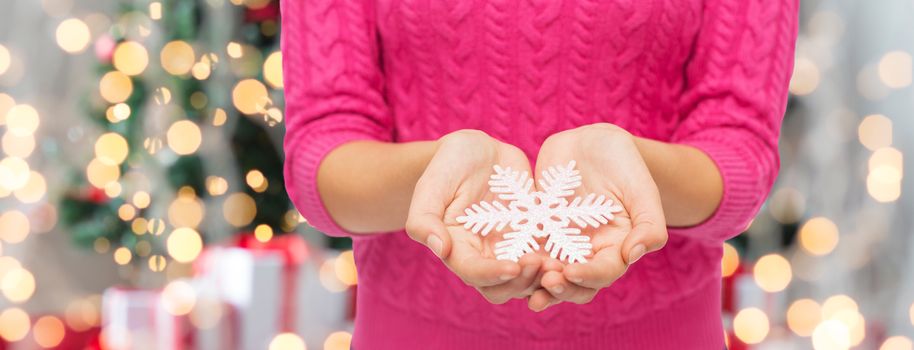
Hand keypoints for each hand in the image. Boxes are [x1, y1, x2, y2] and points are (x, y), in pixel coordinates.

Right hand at [405, 130, 543, 303]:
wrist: (478, 151)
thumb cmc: (449, 164)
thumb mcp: (432, 184)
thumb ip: (424, 218)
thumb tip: (439, 248)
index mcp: (456, 248)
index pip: (473, 273)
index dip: (492, 274)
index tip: (513, 265)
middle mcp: (483, 256)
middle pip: (503, 288)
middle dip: (522, 282)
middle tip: (541, 263)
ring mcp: (510, 249)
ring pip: (528, 280)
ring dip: (544, 278)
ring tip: (560, 262)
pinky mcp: (533, 237)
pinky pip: (549, 257)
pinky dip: (560, 260)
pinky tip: (575, 251)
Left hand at [527, 123, 667, 310]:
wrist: (593, 142)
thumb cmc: (625, 163)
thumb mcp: (642, 189)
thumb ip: (649, 223)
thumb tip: (635, 254)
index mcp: (616, 247)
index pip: (605, 272)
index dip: (589, 276)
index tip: (571, 272)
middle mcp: (588, 252)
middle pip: (575, 283)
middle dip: (560, 288)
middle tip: (545, 282)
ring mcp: (561, 243)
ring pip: (547, 273)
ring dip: (535, 281)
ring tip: (521, 279)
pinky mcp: (538, 230)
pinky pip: (525, 249)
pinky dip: (515, 258)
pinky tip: (502, 260)